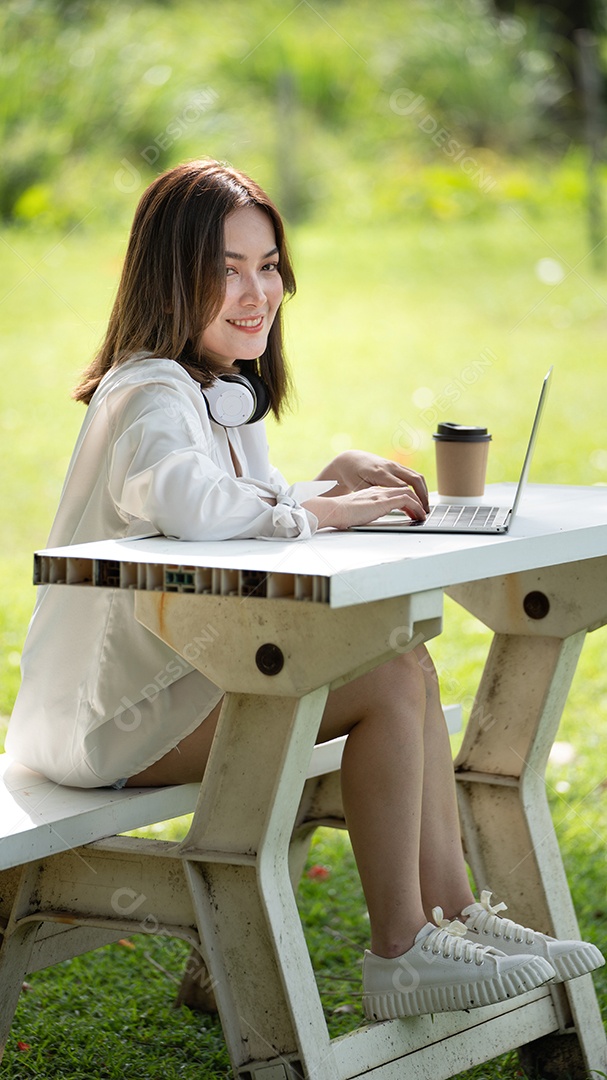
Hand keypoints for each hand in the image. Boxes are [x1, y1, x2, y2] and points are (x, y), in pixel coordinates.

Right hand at [302, 485, 425, 530]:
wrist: (333, 510)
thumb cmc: (339, 513)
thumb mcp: (356, 511)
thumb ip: (365, 512)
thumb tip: (369, 520)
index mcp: (372, 492)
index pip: (394, 491)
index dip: (406, 499)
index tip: (412, 510)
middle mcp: (378, 491)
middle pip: (404, 489)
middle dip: (417, 499)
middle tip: (422, 512)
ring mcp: (381, 494)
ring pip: (408, 492)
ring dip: (419, 504)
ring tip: (422, 515)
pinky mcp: (383, 501)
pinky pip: (406, 500)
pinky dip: (415, 508)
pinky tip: (418, 517)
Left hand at [315, 450, 428, 512]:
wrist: (350, 460)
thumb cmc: (353, 475)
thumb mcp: (360, 488)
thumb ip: (376, 496)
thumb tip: (390, 505)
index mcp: (381, 473)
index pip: (403, 487)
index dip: (413, 500)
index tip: (417, 511)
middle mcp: (390, 467)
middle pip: (415, 479)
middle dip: (423, 496)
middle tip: (425, 510)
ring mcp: (394, 464)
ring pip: (416, 476)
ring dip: (423, 491)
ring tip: (425, 505)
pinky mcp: (396, 465)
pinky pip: (412, 474)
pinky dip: (419, 486)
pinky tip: (419, 497)